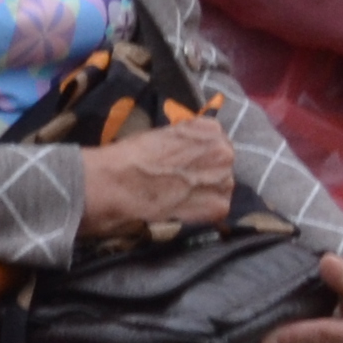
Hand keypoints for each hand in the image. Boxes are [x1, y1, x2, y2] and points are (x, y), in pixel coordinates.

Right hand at [76, 116, 238, 241]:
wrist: (116, 182)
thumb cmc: (130, 155)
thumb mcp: (161, 135)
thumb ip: (183, 143)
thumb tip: (186, 155)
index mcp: (210, 128)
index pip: (216, 143)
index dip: (199, 156)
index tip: (184, 165)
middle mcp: (224, 151)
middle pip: (222, 165)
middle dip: (205, 174)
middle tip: (181, 183)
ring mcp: (225, 180)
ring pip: (220, 188)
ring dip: (204, 194)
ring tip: (178, 198)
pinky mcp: (219, 207)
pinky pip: (216, 210)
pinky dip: (201, 213)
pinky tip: (180, 210)